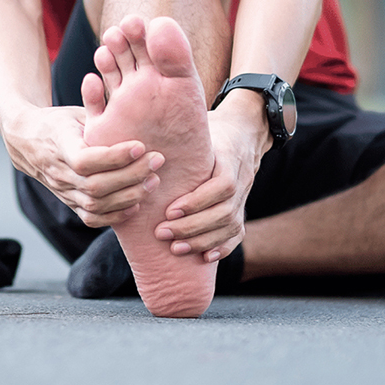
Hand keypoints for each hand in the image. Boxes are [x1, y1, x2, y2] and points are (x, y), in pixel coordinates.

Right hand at [4, 104, 164, 227]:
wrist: (27, 142)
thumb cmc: (58, 123)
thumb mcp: (73, 112)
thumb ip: (93, 107)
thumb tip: (106, 82)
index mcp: (58, 145)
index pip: (85, 160)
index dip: (115, 157)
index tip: (141, 146)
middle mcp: (58, 173)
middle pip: (95, 185)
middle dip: (131, 176)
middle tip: (157, 161)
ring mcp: (63, 191)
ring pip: (96, 204)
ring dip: (129, 196)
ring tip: (153, 180)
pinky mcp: (69, 203)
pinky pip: (92, 218)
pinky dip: (116, 216)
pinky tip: (137, 203)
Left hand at [153, 90, 270, 261]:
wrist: (244, 132)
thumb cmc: (210, 129)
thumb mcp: (198, 127)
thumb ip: (177, 136)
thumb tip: (140, 141)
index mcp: (230, 159)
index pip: (221, 186)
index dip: (197, 201)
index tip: (170, 210)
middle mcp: (242, 179)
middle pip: (224, 211)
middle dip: (192, 227)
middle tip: (162, 233)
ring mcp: (244, 196)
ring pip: (230, 225)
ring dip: (202, 240)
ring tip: (175, 247)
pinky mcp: (242, 208)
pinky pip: (238, 233)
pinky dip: (222, 247)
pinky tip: (203, 257)